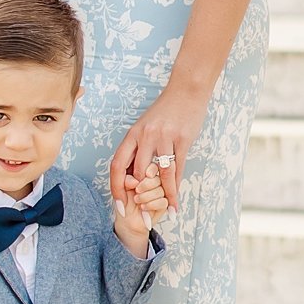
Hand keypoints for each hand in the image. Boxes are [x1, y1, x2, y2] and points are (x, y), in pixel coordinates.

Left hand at [109, 82, 207, 215]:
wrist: (186, 90)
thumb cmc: (165, 110)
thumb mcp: (146, 126)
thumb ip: (139, 148)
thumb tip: (134, 174)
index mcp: (133, 134)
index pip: (118, 164)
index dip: (116, 187)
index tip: (119, 205)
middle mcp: (145, 136)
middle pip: (138, 172)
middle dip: (140, 196)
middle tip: (143, 213)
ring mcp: (164, 137)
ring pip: (160, 174)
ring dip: (162, 196)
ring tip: (164, 212)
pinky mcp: (182, 139)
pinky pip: (177, 169)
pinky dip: (176, 187)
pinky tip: (176, 200)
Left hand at [113, 163, 166, 254]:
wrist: (127, 220)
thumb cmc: (125, 200)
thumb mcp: (121, 187)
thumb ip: (126, 181)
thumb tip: (135, 181)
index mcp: (147, 173)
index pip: (153, 166)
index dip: (149, 170)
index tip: (144, 176)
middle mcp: (156, 181)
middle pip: (159, 177)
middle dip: (146, 185)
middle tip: (137, 191)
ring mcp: (162, 192)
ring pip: (161, 189)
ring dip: (147, 196)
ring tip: (137, 200)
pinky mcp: (165, 204)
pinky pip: (163, 201)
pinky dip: (152, 205)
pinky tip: (144, 207)